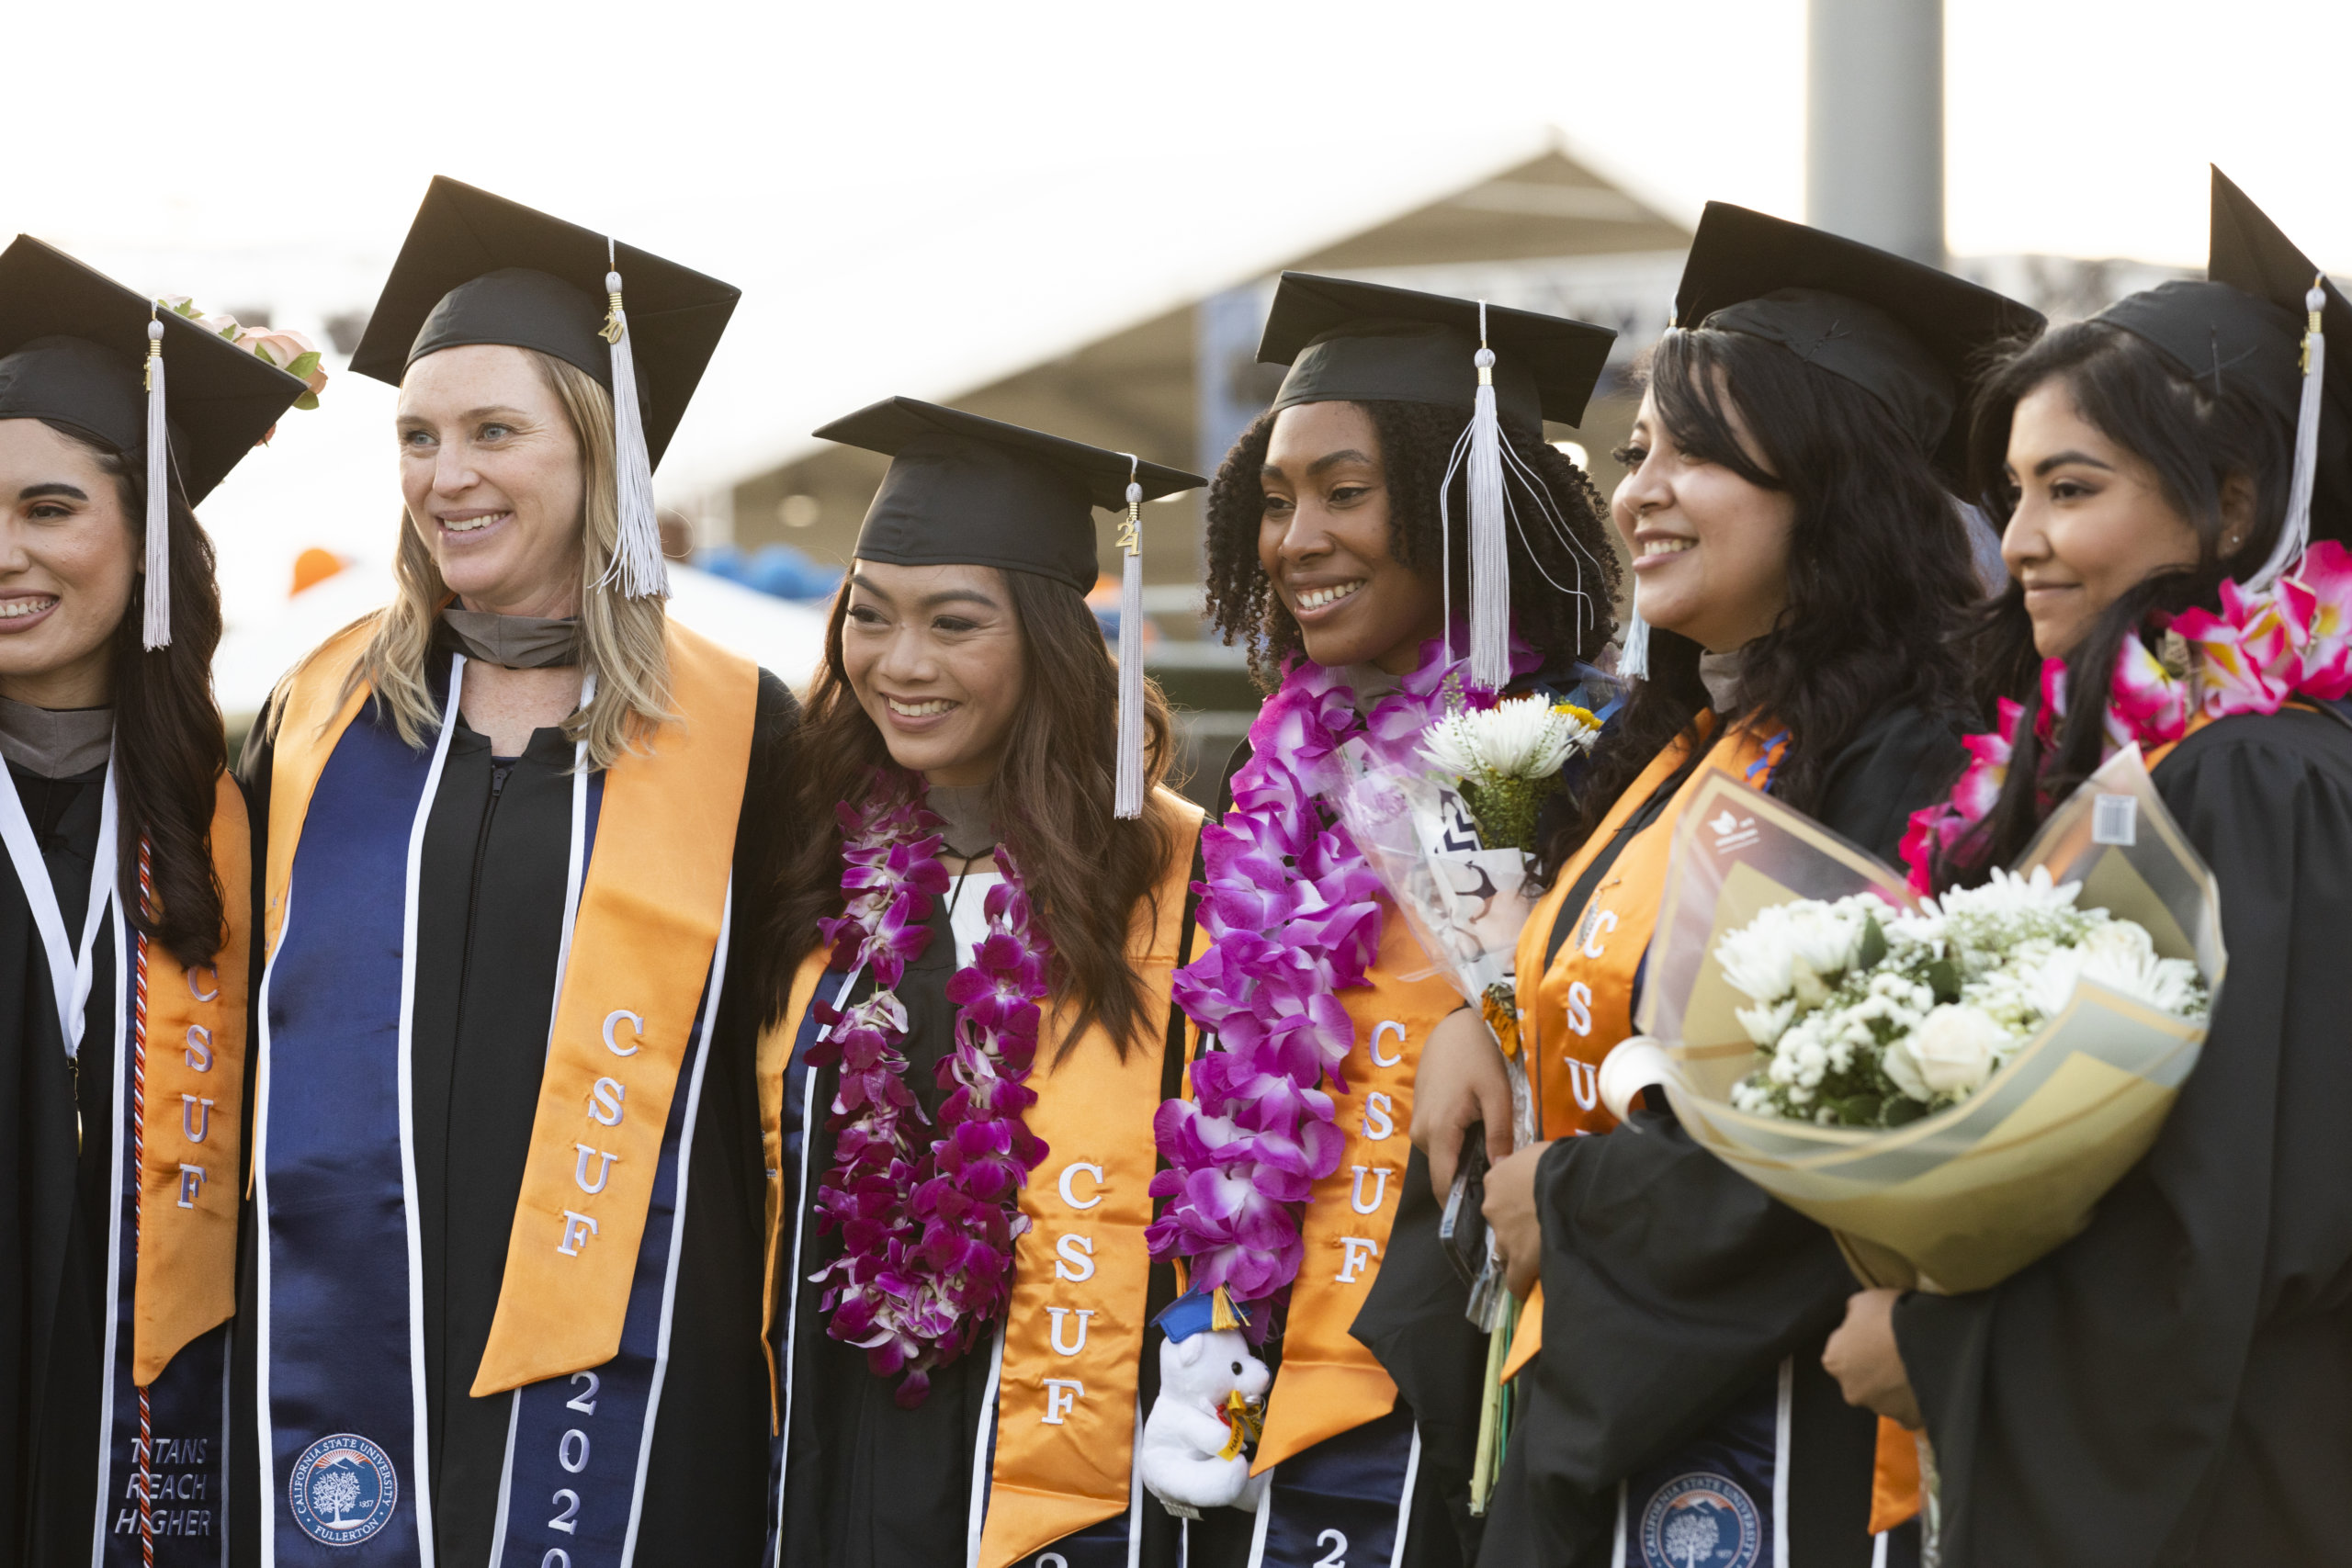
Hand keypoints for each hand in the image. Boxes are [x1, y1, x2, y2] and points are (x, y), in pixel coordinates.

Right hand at [1410, 1006, 1516, 1200]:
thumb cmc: (1479, 1055)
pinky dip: (1458, 1145)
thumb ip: (1500, 1136)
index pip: (1443, 1185)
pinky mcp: (1421, 1114)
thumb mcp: (1497, 1095)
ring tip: (1495, 1152)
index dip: (1461, 1206)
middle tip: (1503, 1181)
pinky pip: (1439, 1142)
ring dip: (1465, 1161)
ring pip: (1443, 1158)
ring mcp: (1417, 1123)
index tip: (1487, 1215)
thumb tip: (1501, 1175)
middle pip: (1443, 1174)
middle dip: (1469, 1183)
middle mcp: (1420, 1133)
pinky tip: (1480, 1131)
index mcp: (1438, 1131)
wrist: (1455, 1024)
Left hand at [1482, 1140, 1550, 1298]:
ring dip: (1521, 1251)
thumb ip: (1525, 1167)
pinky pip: (1515, 1279)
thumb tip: (1527, 1172)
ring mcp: (1503, 1236)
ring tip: (1544, 1252)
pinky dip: (1522, 1283)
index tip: (1530, 1207)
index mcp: (1495, 1179)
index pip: (1499, 1195)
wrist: (1571, 1185)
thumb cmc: (1560, 1162)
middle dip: (1516, 1228)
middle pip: (1501, 1223)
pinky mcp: (1519, 1260)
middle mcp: (1491, 1208)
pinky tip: (1532, 1286)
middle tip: (1540, 1228)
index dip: (1515, 1203)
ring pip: (1507, 1250)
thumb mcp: (1537, 1154)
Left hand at [1821, 1288, 1923, 1428]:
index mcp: (1834, 1361)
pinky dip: (1913, 1403)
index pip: (1841, 1352)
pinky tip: (1923, 1386)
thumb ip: (1852, 1315)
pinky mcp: (1906, 1419)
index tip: (1877, 1334)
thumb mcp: (1864, 1301)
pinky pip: (1908, 1413)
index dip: (1859, 1341)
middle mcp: (1850, 1390)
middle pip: (1861, 1378)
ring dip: (1894, 1384)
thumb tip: (1853, 1320)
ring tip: (1914, 1363)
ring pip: (1884, 1395)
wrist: (1931, 1342)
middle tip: (1896, 1350)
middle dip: (1875, 1367)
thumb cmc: (1891, 1316)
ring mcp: (1880, 1408)